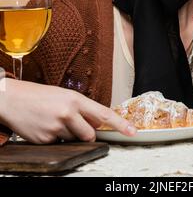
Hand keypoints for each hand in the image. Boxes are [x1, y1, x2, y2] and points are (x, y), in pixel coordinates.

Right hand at [0, 78, 136, 143]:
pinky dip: (53, 138)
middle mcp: (68, 112)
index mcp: (75, 99)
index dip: (120, 124)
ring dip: (67, 134)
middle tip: (70, 122)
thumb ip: (81, 109)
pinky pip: (58, 144)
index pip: (103, 113)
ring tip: (53, 120)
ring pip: (74, 140)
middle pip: (90, 134)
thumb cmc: (38, 96)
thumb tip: (96, 124)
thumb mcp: (63, 96)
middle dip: (85, 133)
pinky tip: (44, 126)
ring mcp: (56, 127)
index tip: (132, 131)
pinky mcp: (46, 140)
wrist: (12, 99)